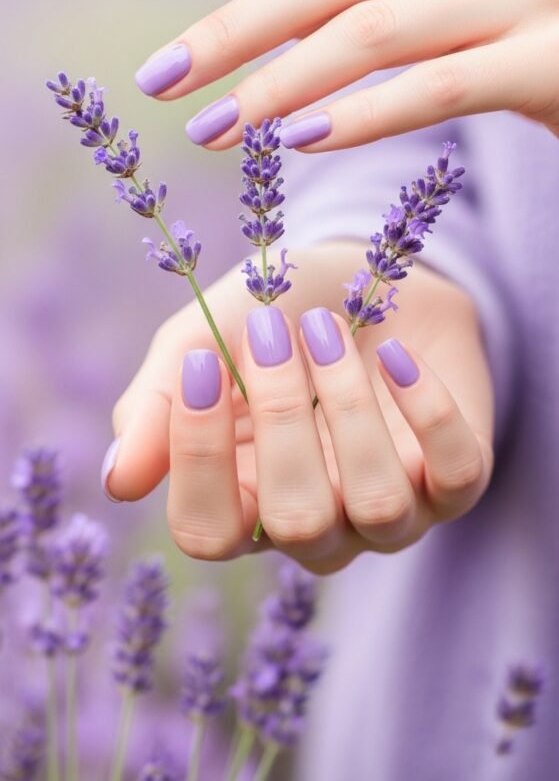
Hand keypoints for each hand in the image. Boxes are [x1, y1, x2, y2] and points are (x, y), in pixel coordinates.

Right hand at [107, 245, 493, 573]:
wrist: (362, 276)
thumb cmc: (271, 318)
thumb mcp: (200, 341)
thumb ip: (154, 406)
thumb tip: (119, 483)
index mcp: (241, 502)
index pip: (207, 531)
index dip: (199, 457)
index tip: (200, 365)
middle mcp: (315, 524)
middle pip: (297, 522)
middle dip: (283, 419)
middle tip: (272, 333)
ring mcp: (390, 511)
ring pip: (378, 505)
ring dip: (350, 408)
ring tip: (328, 331)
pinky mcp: (456, 479)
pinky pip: (457, 477)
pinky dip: (427, 411)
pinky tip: (395, 356)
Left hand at [133, 0, 558, 146]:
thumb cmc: (519, 31)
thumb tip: (252, 2)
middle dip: (230, 30)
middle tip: (161, 80)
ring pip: (370, 33)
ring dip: (277, 86)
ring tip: (215, 129)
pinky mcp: (546, 61)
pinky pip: (433, 90)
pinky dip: (360, 117)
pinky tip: (300, 144)